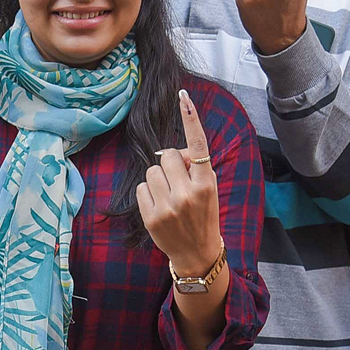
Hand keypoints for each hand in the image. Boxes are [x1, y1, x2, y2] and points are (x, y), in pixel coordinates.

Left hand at [136, 90, 221, 273]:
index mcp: (207, 183)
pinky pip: (141, 187)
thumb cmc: (202, 215)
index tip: (183, 96)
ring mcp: (169, 206)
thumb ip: (193, 168)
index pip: (198, 146)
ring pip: (151, 171)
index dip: (190, 119)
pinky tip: (159, 207)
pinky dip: (147, 194)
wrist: (197, 253)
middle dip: (168, 164)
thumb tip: (171, 153)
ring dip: (157, 179)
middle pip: (166, 156)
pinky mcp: (151, 217)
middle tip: (177, 181)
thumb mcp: (207, 190)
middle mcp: (188, 193)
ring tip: (169, 196)